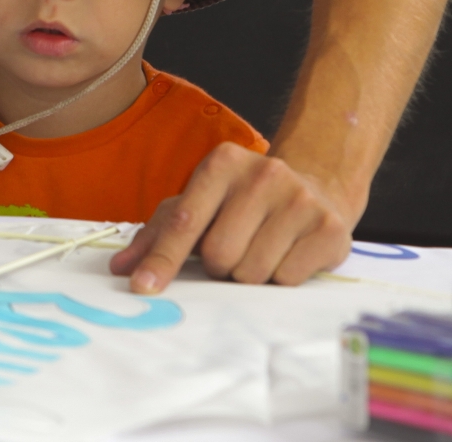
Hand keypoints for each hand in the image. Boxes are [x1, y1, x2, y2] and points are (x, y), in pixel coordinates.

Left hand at [109, 143, 357, 291]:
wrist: (316, 186)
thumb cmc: (243, 201)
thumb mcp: (200, 203)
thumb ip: (159, 234)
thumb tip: (121, 267)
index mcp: (222, 163)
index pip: (184, 220)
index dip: (162, 259)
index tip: (143, 287)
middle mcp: (263, 173)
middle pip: (220, 254)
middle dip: (219, 266)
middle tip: (232, 251)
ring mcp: (300, 199)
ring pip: (253, 272)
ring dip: (249, 274)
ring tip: (260, 250)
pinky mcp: (330, 228)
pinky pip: (287, 279)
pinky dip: (281, 278)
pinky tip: (287, 254)